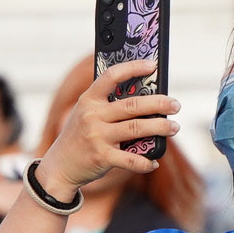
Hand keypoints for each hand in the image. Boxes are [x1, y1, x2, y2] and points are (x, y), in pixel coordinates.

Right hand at [35, 58, 174, 197]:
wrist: (58, 167)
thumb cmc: (80, 137)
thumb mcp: (86, 114)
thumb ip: (108, 105)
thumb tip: (147, 99)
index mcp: (88, 100)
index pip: (111, 76)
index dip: (133, 68)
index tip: (152, 65)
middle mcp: (92, 116)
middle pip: (133, 105)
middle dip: (159, 103)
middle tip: (175, 105)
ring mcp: (96, 137)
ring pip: (136, 128)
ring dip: (160, 127)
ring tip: (174, 127)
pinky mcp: (101, 157)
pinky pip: (130, 159)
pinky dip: (145, 162)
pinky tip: (154, 161)